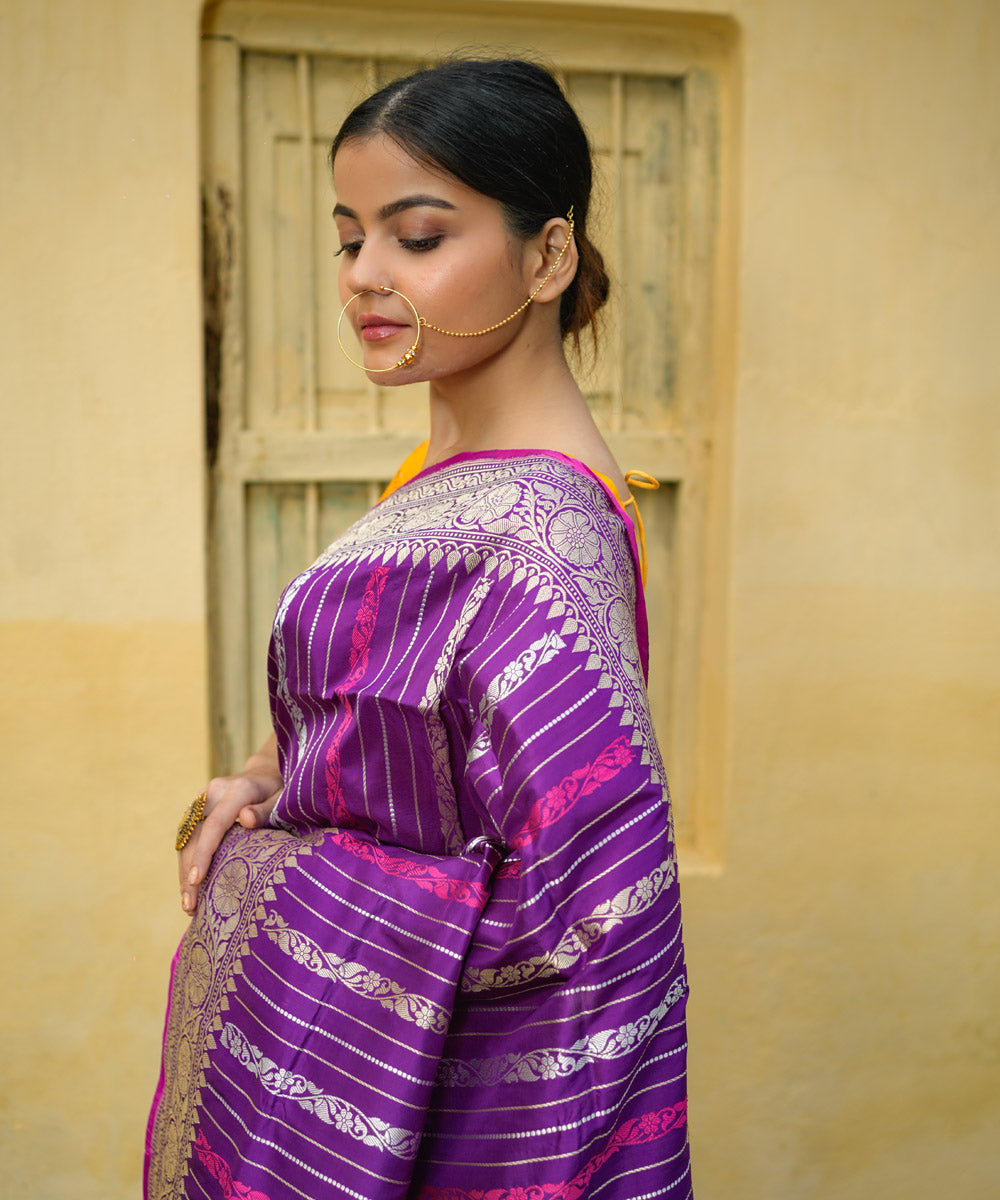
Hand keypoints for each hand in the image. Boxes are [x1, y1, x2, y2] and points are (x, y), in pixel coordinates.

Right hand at [178, 738, 281, 914]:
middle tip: (190, 906)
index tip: (196, 880)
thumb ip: (266, 810)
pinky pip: (188, 836)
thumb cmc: (280, 790)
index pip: (214, 824)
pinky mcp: (199, 808)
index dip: (204, 854)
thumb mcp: (282, 799)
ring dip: (184, 870)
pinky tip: (190, 885)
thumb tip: (247, 819)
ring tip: (188, 903)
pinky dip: (188, 860)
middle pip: (195, 835)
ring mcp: (204, 799)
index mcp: (236, 790)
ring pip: (186, 838)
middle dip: (189, 872)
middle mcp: (215, 792)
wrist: (267, 771)